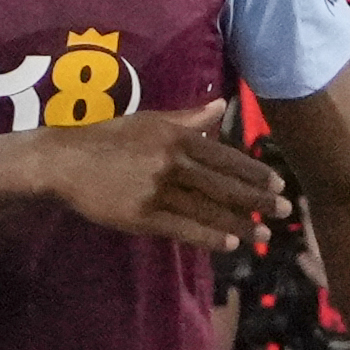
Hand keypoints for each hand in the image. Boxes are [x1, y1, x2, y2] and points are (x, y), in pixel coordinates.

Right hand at [41, 102, 286, 249]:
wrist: (64, 160)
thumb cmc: (107, 137)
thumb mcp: (149, 120)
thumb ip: (188, 118)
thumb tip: (221, 106)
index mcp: (176, 137)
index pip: (225, 157)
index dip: (254, 172)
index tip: (278, 182)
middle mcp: (172, 162)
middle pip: (224, 184)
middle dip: (258, 199)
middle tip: (285, 210)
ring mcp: (157, 190)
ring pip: (207, 209)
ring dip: (239, 223)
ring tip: (264, 235)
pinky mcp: (142, 215)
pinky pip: (183, 227)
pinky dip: (208, 236)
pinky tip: (230, 244)